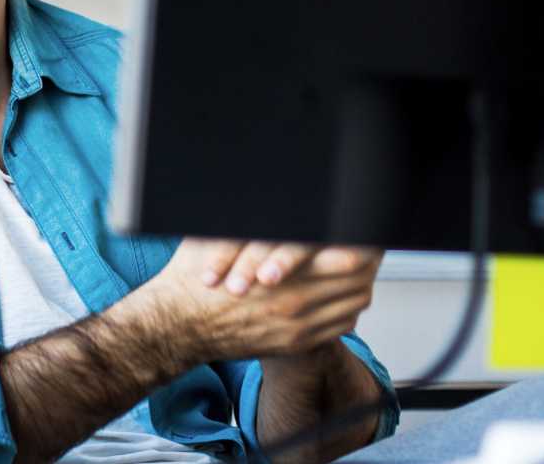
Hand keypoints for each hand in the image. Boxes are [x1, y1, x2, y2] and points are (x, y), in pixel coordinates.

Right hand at [129, 238, 381, 364]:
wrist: (176, 325)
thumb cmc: (194, 280)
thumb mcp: (218, 237)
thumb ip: (251, 223)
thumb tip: (278, 200)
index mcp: (280, 273)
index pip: (346, 256)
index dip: (357, 239)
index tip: (355, 225)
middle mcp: (296, 303)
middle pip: (358, 279)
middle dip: (366, 257)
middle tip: (367, 241)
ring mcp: (298, 327)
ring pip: (353, 303)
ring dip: (360, 282)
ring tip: (359, 265)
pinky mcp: (296, 343)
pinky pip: (341, 326)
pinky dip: (348, 307)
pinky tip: (341, 293)